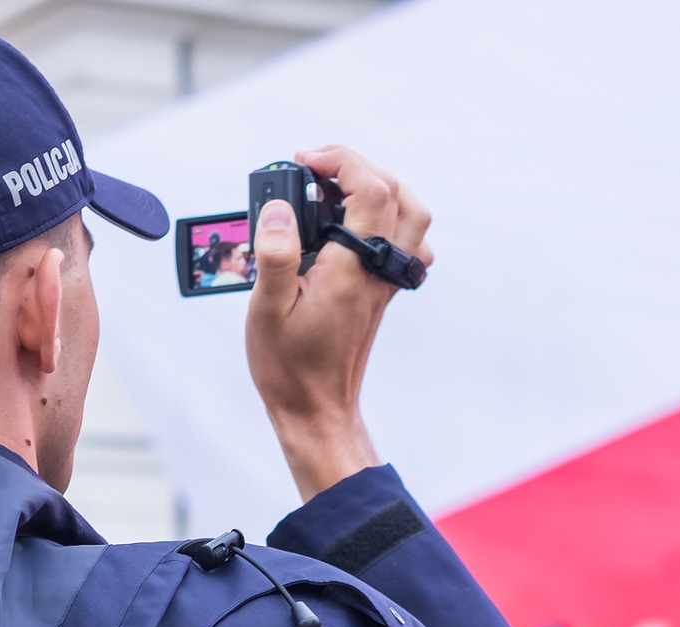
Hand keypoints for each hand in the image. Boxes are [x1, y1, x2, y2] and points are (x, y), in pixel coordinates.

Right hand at [246, 145, 434, 501]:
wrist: (317, 411)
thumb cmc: (290, 367)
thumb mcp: (267, 309)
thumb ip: (274, 253)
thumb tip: (279, 208)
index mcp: (351, 268)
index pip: (369, 189)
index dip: (340, 161)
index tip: (304, 162)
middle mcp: (377, 272)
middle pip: (396, 193)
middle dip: (357, 167)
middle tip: (313, 171)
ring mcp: (385, 283)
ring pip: (412, 217)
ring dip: (382, 189)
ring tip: (339, 189)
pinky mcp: (383, 294)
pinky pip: (408, 245)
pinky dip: (392, 221)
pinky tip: (358, 228)